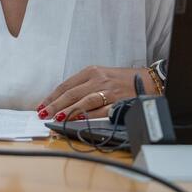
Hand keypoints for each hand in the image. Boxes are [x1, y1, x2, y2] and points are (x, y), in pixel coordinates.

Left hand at [37, 65, 157, 121]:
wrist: (150, 80)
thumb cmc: (122, 79)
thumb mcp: (100, 75)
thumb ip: (83, 85)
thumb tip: (62, 101)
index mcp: (91, 71)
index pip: (65, 85)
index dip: (52, 97)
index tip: (42, 106)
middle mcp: (98, 79)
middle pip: (71, 94)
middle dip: (55, 105)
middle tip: (44, 114)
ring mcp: (109, 91)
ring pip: (84, 102)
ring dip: (68, 111)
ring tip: (57, 117)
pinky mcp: (119, 102)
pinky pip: (101, 111)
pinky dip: (89, 116)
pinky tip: (79, 120)